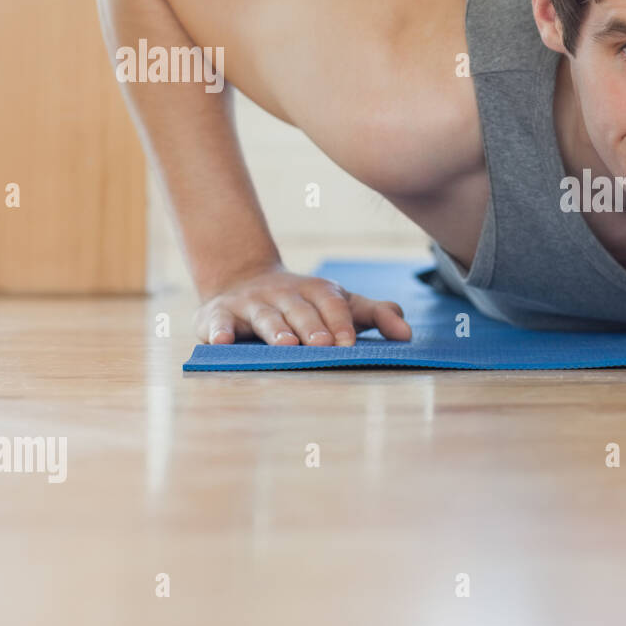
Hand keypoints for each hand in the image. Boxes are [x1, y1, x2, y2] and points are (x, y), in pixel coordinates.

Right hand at [193, 265, 411, 344]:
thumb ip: (375, 315)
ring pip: (265, 317)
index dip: (341, 322)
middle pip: (301, 311)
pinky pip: (217, 323)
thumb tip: (408, 334)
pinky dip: (219, 332)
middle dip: (313, 327)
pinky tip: (221, 343)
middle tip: (323, 346)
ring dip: (276, 330)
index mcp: (317, 291)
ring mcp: (251, 304)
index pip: (333, 303)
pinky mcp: (218, 315)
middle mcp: (284, 294)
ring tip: (286, 346)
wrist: (243, 280)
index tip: (349, 343)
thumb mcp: (341, 303)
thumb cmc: (305, 303)